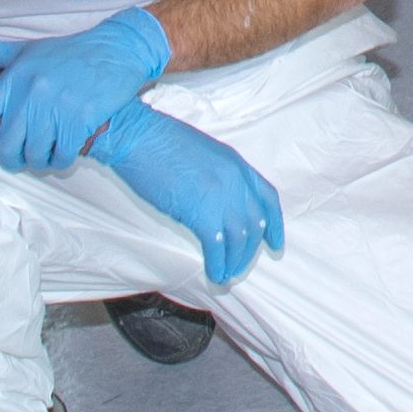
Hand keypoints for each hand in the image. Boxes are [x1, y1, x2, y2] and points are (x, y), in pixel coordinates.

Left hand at [0, 10, 172, 171]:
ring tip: (45, 153)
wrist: (119, 49)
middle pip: (7, 145)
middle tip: (20, 158)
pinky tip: (65, 151)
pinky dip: (61, 161)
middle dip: (12, 159)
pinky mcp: (82, 118)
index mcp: (15, 77)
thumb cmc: (69, 52)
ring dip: (38, 161)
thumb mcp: (26, 49)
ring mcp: (57, 106)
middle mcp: (32, 92)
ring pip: (34, 154)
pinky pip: (61, 155)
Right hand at [87, 103, 284, 288]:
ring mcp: (220, 196)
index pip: (268, 198)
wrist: (137, 137)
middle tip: (240, 265)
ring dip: (235, 261)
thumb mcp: (204, 153)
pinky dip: (217, 264)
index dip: (275, 224)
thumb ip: (219, 176)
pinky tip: (214, 274)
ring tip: (227, 274)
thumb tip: (219, 202)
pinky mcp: (200, 212)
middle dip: (250, 250)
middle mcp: (235, 180)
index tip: (275, 243)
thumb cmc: (160, 142)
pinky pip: (216, 246)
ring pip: (239, 238)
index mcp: (236, 163)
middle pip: (255, 223)